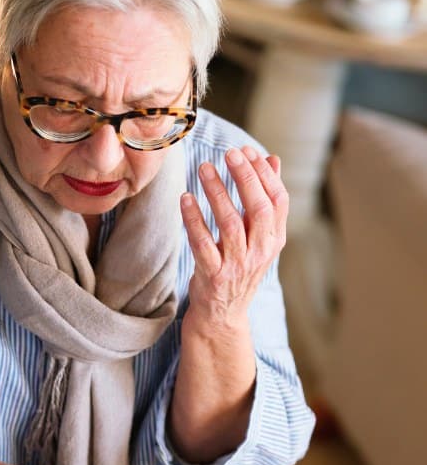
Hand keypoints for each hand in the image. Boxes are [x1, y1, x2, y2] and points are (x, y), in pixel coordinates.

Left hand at [181, 147, 287, 326]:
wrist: (223, 314)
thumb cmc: (239, 266)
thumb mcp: (258, 236)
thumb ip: (265, 199)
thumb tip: (273, 159)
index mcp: (275, 240)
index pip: (278, 200)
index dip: (264, 174)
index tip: (248, 151)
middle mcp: (260, 253)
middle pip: (258, 209)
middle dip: (245, 178)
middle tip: (230, 154)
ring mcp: (238, 266)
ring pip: (230, 224)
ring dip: (217, 192)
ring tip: (205, 168)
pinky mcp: (214, 276)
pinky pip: (202, 243)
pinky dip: (194, 219)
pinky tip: (186, 198)